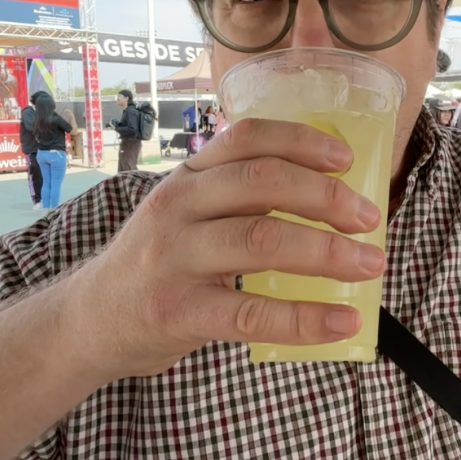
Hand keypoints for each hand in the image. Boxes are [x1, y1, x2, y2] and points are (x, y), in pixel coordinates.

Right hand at [66, 118, 384, 380]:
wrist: (90, 320)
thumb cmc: (158, 263)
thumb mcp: (186, 214)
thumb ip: (237, 198)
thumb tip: (328, 199)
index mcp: (188, 176)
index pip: (247, 138)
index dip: (301, 141)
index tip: (345, 158)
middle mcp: (178, 206)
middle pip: (261, 182)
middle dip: (325, 197)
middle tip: (370, 218)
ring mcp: (174, 258)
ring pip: (261, 240)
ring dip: (327, 252)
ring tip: (370, 265)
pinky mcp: (178, 311)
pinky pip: (251, 313)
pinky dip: (305, 318)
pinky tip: (341, 322)